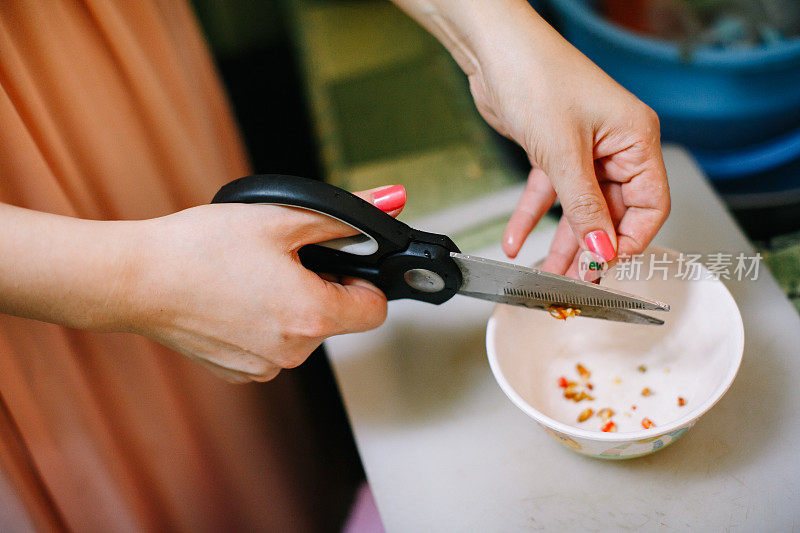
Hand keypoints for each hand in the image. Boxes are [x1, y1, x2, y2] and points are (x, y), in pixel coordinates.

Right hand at [122, 185, 405, 382]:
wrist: (133, 279)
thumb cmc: (198, 249)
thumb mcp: (280, 218)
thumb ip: (342, 215)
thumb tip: (390, 202)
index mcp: (311, 316)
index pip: (374, 310)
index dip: (361, 280)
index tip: (335, 262)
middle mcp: (293, 352)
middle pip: (336, 320)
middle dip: (321, 288)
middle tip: (282, 260)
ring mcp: (264, 368)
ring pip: (303, 333)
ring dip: (291, 306)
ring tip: (251, 276)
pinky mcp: (238, 372)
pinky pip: (272, 347)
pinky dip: (264, 324)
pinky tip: (234, 298)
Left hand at [391, 0, 669, 277]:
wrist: (493, 51)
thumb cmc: (537, 77)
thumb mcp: (563, 153)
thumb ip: (583, 207)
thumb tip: (601, 250)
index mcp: (636, 139)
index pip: (651, 205)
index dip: (630, 240)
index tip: (605, 265)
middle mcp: (615, 146)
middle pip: (612, 211)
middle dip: (591, 247)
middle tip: (575, 278)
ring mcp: (584, 150)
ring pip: (578, 208)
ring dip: (561, 241)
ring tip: (548, 272)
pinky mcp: (554, 152)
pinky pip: (549, 194)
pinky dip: (532, 216)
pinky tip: (516, 240)